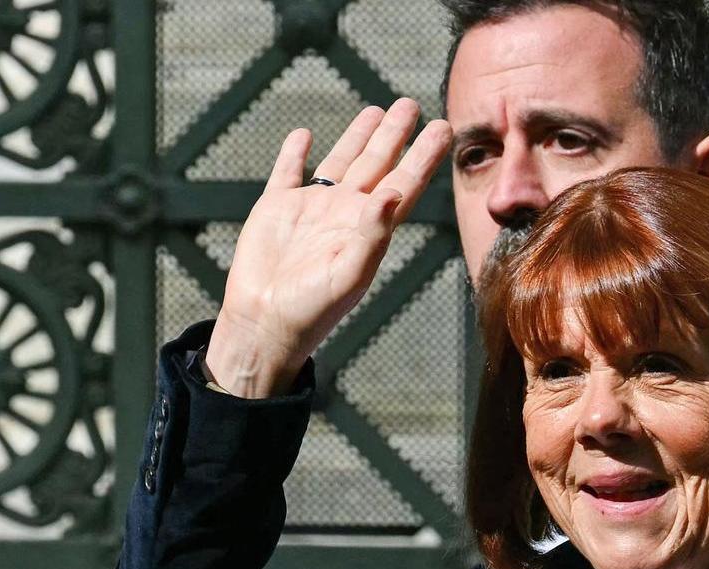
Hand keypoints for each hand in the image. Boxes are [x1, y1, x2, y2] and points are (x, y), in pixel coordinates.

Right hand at [206, 99, 451, 397]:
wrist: (264, 323)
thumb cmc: (312, 309)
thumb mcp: (349, 272)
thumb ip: (373, 232)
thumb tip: (394, 191)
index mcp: (369, 227)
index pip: (405, 182)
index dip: (424, 156)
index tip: (444, 127)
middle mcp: (345, 213)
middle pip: (377, 163)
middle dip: (395, 135)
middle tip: (411, 105)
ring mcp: (311, 209)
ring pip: (340, 162)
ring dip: (356, 137)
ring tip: (374, 110)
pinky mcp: (276, 208)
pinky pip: (288, 172)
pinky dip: (294, 153)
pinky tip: (302, 135)